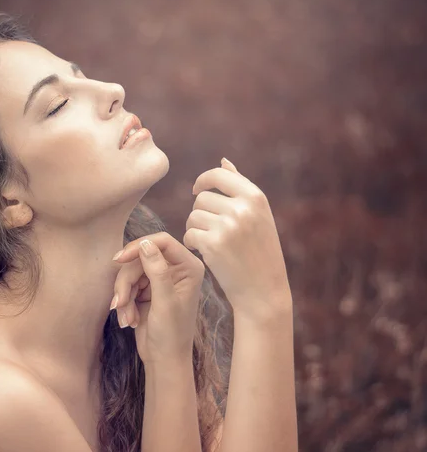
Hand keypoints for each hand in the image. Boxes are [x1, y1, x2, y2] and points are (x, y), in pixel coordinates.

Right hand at [111, 232, 205, 365]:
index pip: (162, 242)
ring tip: (126, 317)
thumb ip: (157, 271)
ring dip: (124, 295)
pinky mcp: (147, 289)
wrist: (163, 360)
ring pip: (130, 272)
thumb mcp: (165, 301)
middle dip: (127, 281)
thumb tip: (145, 243)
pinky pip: (127, 285)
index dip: (139, 247)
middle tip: (120, 303)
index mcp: (189, 267)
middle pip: (140, 258)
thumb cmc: (172, 334)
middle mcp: (175, 269)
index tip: (120, 259)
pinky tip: (128, 319)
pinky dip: (124, 302)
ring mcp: (160, 278)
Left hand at [185, 158, 291, 321]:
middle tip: (211, 230)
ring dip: (195, 228)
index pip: (218, 174)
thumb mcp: (258, 216)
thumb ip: (240, 187)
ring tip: (210, 242)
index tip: (197, 190)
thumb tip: (223, 160)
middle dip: (201, 213)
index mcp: (256, 197)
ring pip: (193, 216)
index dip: (202, 180)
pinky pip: (189, 233)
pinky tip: (204, 252)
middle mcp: (243, 208)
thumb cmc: (260, 252)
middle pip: (202, 198)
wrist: (263, 291)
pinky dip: (192, 242)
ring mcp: (228, 226)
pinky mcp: (213, 244)